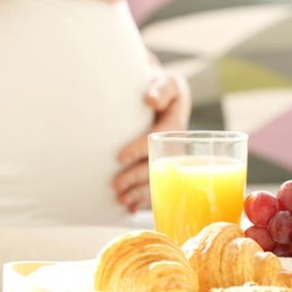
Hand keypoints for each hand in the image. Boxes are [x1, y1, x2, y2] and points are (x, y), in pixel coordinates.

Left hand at [113, 70, 190, 212]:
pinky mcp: (165, 167)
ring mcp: (170, 159)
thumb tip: (150, 100)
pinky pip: (158, 186)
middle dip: (138, 178)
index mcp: (176, 125)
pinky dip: (144, 199)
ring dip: (141, 193)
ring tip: (121, 201)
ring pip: (159, 180)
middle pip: (158, 165)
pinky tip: (130, 209)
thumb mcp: (167, 82)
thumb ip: (162, 88)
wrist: (167, 96)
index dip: (139, 149)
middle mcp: (176, 146)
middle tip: (116, 187)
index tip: (119, 158)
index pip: (158, 139)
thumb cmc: (164, 88)